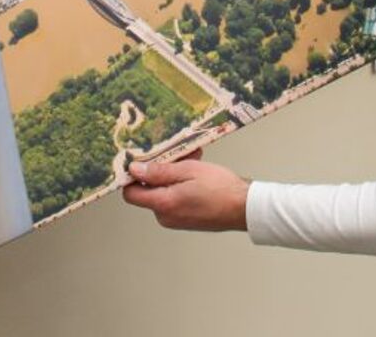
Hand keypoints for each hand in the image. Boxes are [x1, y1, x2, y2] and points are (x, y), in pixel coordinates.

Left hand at [122, 150, 250, 231]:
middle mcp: (166, 216)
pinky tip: (198, 173)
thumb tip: (135, 169)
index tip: (141, 161)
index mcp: (163, 204)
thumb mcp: (188, 171)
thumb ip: (159, 171)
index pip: (130, 193)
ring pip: (165, 191)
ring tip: (194, 160)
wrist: (245, 208)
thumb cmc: (221, 189)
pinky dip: (182, 184)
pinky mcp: (186, 219)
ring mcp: (176, 220)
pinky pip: (176, 198)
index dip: (133, 176)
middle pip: (149, 190)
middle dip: (161, 169)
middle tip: (179, 155)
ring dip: (175, 174)